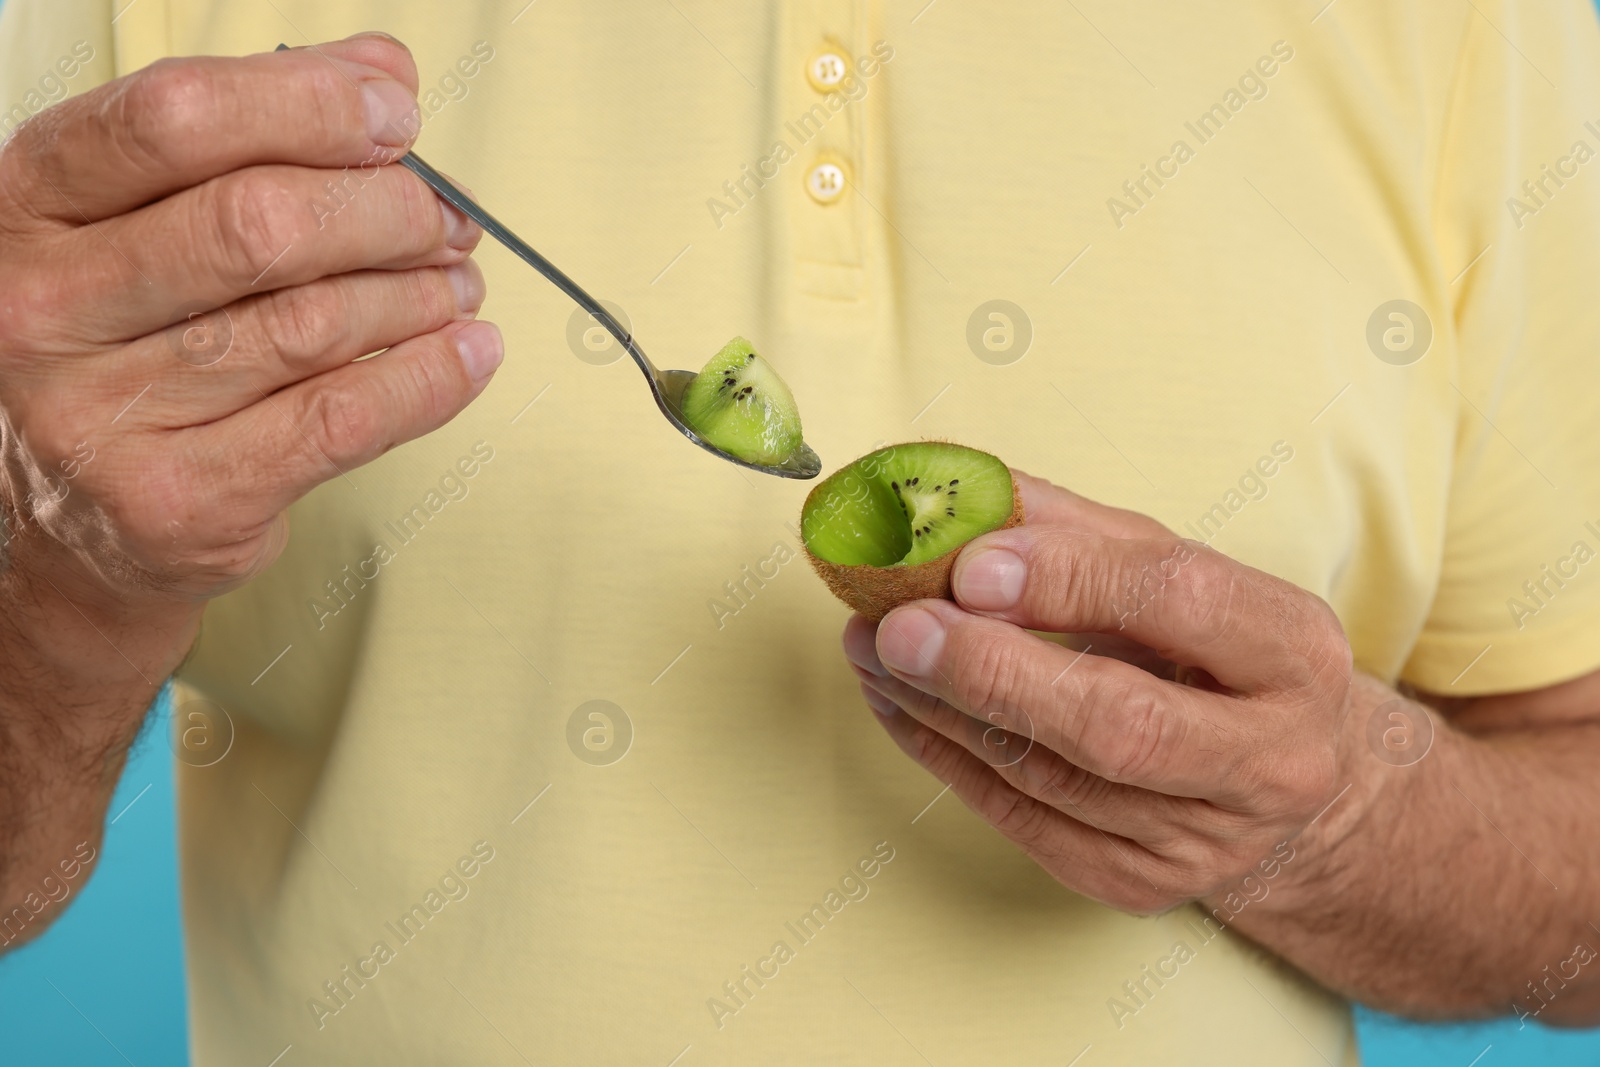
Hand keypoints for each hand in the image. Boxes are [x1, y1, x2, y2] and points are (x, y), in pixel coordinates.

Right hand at [0, 32, 495, 621]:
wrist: (48, 523)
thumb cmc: (109, 349)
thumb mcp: (134, 220)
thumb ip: (251, 134)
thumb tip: (381, 75)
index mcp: (27, 206)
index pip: (175, 119)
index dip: (309, 105)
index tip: (393, 116)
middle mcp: (44, 306)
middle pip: (260, 223)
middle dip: (386, 210)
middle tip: (441, 220)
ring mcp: (103, 413)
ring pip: (312, 323)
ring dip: (418, 294)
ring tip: (455, 282)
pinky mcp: (181, 500)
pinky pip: (343, 419)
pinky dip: (430, 378)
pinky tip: (467, 352)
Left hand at [842, 473, 1354, 912]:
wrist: (1289, 785)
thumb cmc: (1217, 655)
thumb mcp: (1177, 571)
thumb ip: (1078, 531)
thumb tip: (959, 490)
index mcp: (1292, 652)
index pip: (1180, 600)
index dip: (1069, 580)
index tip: (971, 564)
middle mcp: (1269, 760)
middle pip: (1116, 724)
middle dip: (992, 672)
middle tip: (898, 626)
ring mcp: (1204, 838)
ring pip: (1050, 779)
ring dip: (941, 709)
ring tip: (871, 648)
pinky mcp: (1137, 882)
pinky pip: (1021, 821)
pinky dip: (945, 756)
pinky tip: (897, 703)